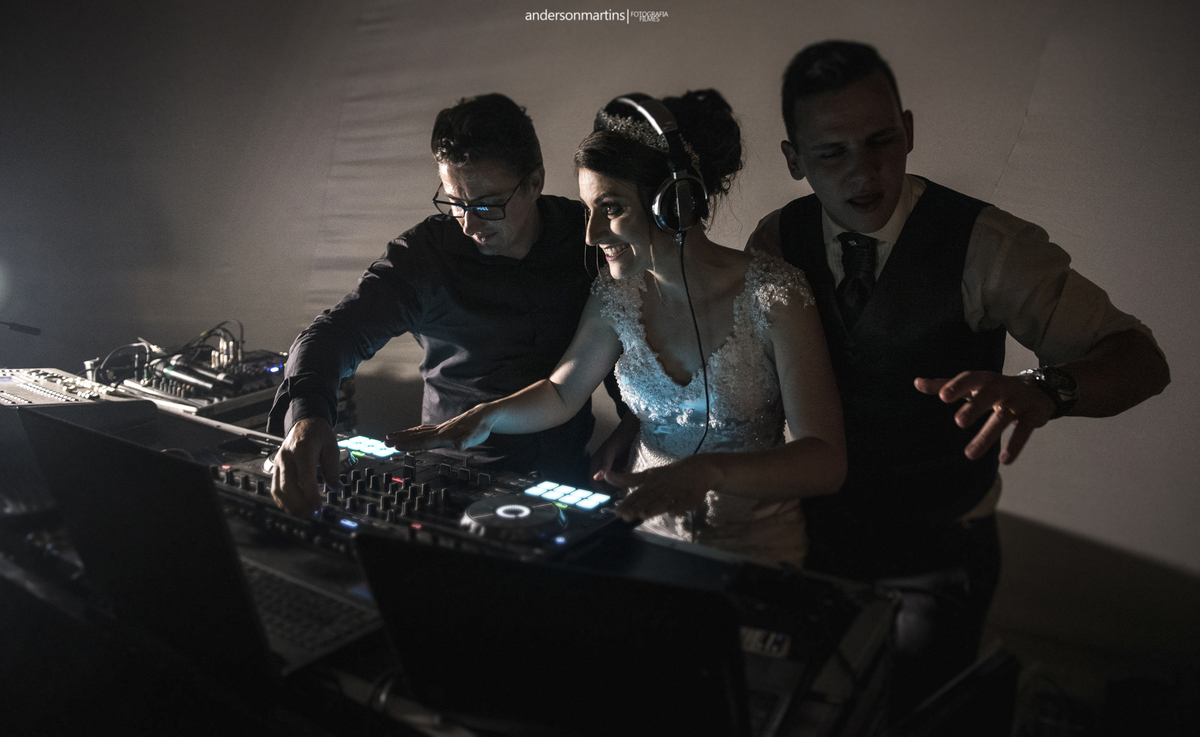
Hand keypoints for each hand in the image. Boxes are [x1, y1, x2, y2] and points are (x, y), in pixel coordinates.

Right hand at [271, 417, 340, 515]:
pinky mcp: (275, 468)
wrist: (305, 423)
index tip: (318, 507)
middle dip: (300, 503)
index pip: (304, 475)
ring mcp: (278, 462)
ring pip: (278, 489)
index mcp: (302, 448)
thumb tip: (337, 489)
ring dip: (290, 505)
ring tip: (305, 514)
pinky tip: (294, 508)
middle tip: (313, 514)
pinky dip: (283, 501)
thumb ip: (333, 469)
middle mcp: (286, 456)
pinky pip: (275, 488)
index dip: (310, 494)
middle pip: (288, 485)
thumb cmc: (319, 435)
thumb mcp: (332, 448)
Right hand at [385, 404, 493, 451]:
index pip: (423, 441)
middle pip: (416, 436)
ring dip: (403, 435)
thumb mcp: (475, 437)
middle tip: (385, 442)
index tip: (396, 446)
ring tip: (390, 437)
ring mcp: (439, 429)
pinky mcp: (442, 428)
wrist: (483, 415)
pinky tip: (409, 433)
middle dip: (400, 439)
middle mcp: (439, 431)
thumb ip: (466, 441)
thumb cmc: (479, 428)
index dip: (410, 444)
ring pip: (417, 432)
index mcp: (444, 435)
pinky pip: (423, 430)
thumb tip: (459, 445)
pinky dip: (413, 432)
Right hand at [589, 413, 639, 493]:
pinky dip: (621, 483)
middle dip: (607, 492)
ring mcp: (610, 467)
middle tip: (619, 494)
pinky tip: (628, 484)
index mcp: (596, 463)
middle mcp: (601, 467)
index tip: (610, 496)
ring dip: (615, 488)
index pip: (593, 483)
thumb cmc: (620, 438)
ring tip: (624, 490)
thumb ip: (604, 465)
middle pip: (600, 485)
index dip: (599, 491)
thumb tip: (595, 478)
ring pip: (609, 483)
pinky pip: (617, 479)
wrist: (632, 429)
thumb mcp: (611, 452)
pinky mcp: (619, 467)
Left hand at [598, 454, 720, 522]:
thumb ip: (627, 479)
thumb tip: (605, 475)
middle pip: (648, 499)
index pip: (637, 495)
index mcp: (651, 483)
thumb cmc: (668, 475)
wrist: (697, 468)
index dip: (627, 503)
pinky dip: (679, 508)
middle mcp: (661, 488)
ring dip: (654, 508)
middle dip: (637, 507)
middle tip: (626, 516)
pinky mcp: (691, 497)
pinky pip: (684, 503)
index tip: (618, 513)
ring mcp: (676, 492)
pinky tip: (672, 514)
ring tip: (644, 515)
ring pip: (664, 501)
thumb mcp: (647, 476)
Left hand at [914, 372, 1056, 463]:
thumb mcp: (973, 385)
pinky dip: (1015, 445)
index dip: (957, 386)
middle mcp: (1001, 388)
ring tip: (970, 455)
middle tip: (959, 422)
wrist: (1038, 389)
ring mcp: (1018, 401)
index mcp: (984, 379)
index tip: (943, 397)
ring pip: (1003, 418)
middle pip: (988, 395)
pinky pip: (1024, 430)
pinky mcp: (1033, 415)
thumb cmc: (995, 388)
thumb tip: (916, 383)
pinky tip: (1005, 460)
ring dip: (988, 436)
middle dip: (975, 407)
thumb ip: (945, 385)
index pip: (970, 378)